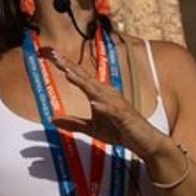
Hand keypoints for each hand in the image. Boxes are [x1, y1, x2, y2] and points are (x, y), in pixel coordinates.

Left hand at [41, 46, 160, 154]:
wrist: (144, 141)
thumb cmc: (119, 131)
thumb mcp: (92, 129)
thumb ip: (74, 123)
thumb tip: (53, 119)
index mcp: (98, 94)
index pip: (79, 77)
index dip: (65, 66)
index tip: (51, 55)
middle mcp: (106, 94)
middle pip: (85, 78)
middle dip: (69, 66)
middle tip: (54, 54)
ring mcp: (116, 104)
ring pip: (96, 91)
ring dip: (82, 82)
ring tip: (67, 73)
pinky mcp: (123, 117)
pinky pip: (112, 111)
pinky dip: (103, 107)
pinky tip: (94, 103)